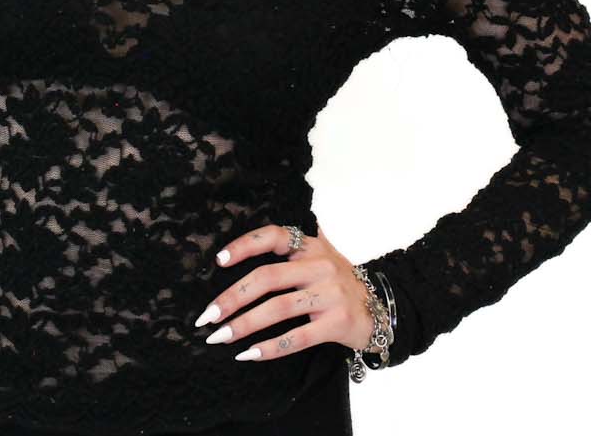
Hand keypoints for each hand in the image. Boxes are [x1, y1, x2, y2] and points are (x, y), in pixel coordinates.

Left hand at [193, 222, 376, 361]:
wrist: (383, 308)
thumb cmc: (340, 282)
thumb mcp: (322, 254)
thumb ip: (293, 244)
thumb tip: (247, 240)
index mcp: (310, 245)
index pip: (273, 236)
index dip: (244, 246)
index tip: (218, 261)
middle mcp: (319, 266)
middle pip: (267, 278)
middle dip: (232, 297)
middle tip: (207, 316)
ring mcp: (329, 295)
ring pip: (278, 309)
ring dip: (244, 325)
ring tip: (220, 337)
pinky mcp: (337, 324)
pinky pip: (296, 337)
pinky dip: (270, 347)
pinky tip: (248, 354)